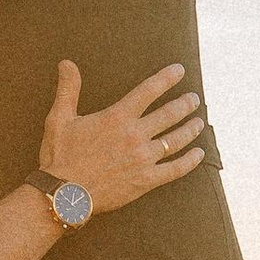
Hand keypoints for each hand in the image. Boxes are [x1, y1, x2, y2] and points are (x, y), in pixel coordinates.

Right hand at [38, 58, 205, 216]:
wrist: (63, 196)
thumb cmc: (60, 157)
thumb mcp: (59, 118)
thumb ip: (68, 89)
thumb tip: (66, 63)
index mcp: (117, 118)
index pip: (148, 91)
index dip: (167, 78)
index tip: (180, 71)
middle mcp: (134, 135)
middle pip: (169, 114)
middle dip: (185, 104)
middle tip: (194, 99)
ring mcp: (143, 159)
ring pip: (175, 140)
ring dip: (191, 129)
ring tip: (199, 122)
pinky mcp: (145, 180)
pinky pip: (175, 169)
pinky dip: (190, 161)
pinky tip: (199, 154)